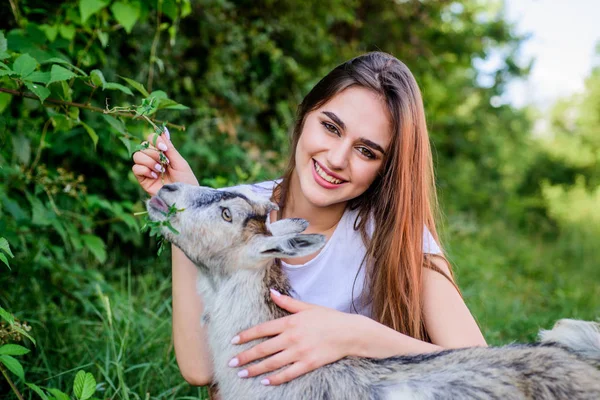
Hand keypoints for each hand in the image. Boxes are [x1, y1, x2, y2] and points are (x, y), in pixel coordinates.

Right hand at [131, 128, 198, 195]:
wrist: (185, 197)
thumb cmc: (186, 180)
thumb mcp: (180, 162)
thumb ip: (169, 148)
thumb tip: (163, 130)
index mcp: (163, 154)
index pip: (151, 139)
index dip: (154, 140)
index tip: (163, 147)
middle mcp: (154, 160)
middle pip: (143, 146)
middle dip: (153, 153)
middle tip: (164, 162)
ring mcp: (147, 169)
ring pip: (137, 156)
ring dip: (149, 161)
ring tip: (160, 170)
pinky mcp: (143, 180)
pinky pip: (136, 168)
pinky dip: (145, 170)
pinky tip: (155, 176)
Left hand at [229, 290, 360, 385]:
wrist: (349, 332)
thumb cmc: (329, 318)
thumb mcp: (307, 306)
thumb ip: (287, 302)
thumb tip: (271, 292)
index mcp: (290, 322)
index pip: (262, 329)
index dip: (246, 336)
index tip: (233, 341)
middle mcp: (292, 337)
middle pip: (263, 348)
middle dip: (245, 356)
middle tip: (231, 363)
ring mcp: (300, 352)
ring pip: (272, 363)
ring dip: (255, 369)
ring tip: (242, 374)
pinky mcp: (308, 364)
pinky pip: (288, 373)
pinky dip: (275, 379)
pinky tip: (264, 382)